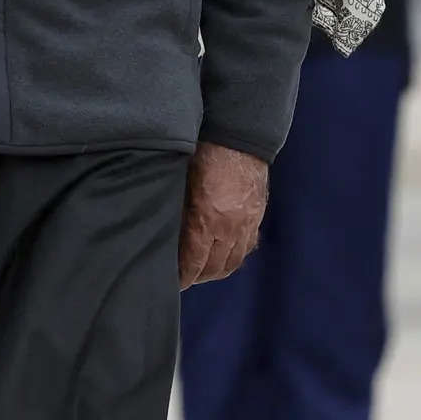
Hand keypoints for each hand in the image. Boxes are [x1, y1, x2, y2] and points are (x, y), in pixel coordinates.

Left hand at [179, 141, 267, 288]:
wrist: (237, 138)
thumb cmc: (201, 154)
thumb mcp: (179, 183)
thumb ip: (177, 211)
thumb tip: (164, 233)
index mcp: (206, 220)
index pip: (193, 262)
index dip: (183, 276)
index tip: (173, 283)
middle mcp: (228, 229)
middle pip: (213, 268)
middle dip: (197, 277)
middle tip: (183, 280)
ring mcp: (246, 225)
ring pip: (232, 262)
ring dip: (216, 272)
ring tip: (201, 274)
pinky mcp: (256, 218)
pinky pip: (246, 249)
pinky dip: (233, 258)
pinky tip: (222, 258)